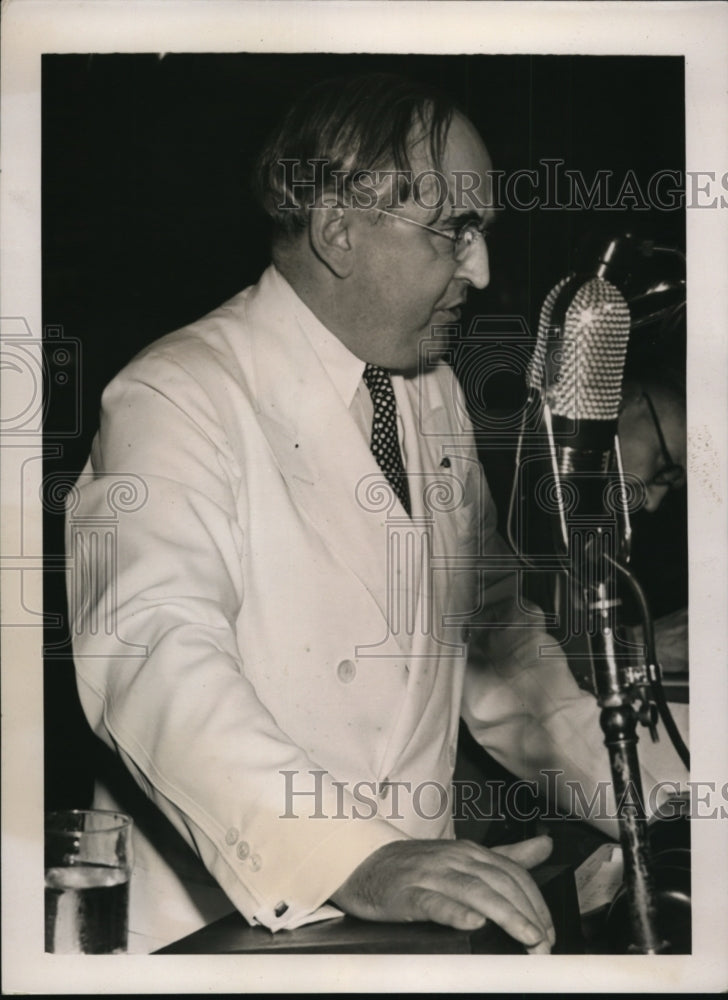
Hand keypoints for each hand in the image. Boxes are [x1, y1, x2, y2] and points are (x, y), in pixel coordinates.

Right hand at [330, 835, 554, 953]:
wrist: (366, 865)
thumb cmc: (419, 867)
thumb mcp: (465, 857)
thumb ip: (507, 855)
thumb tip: (546, 846)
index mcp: (470, 852)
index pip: (513, 874)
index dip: (536, 903)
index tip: (549, 932)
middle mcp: (454, 859)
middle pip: (500, 883)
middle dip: (528, 915)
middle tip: (543, 945)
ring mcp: (430, 875)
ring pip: (474, 892)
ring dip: (506, 915)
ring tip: (527, 937)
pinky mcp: (408, 895)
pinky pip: (434, 903)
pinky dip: (455, 912)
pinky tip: (473, 923)